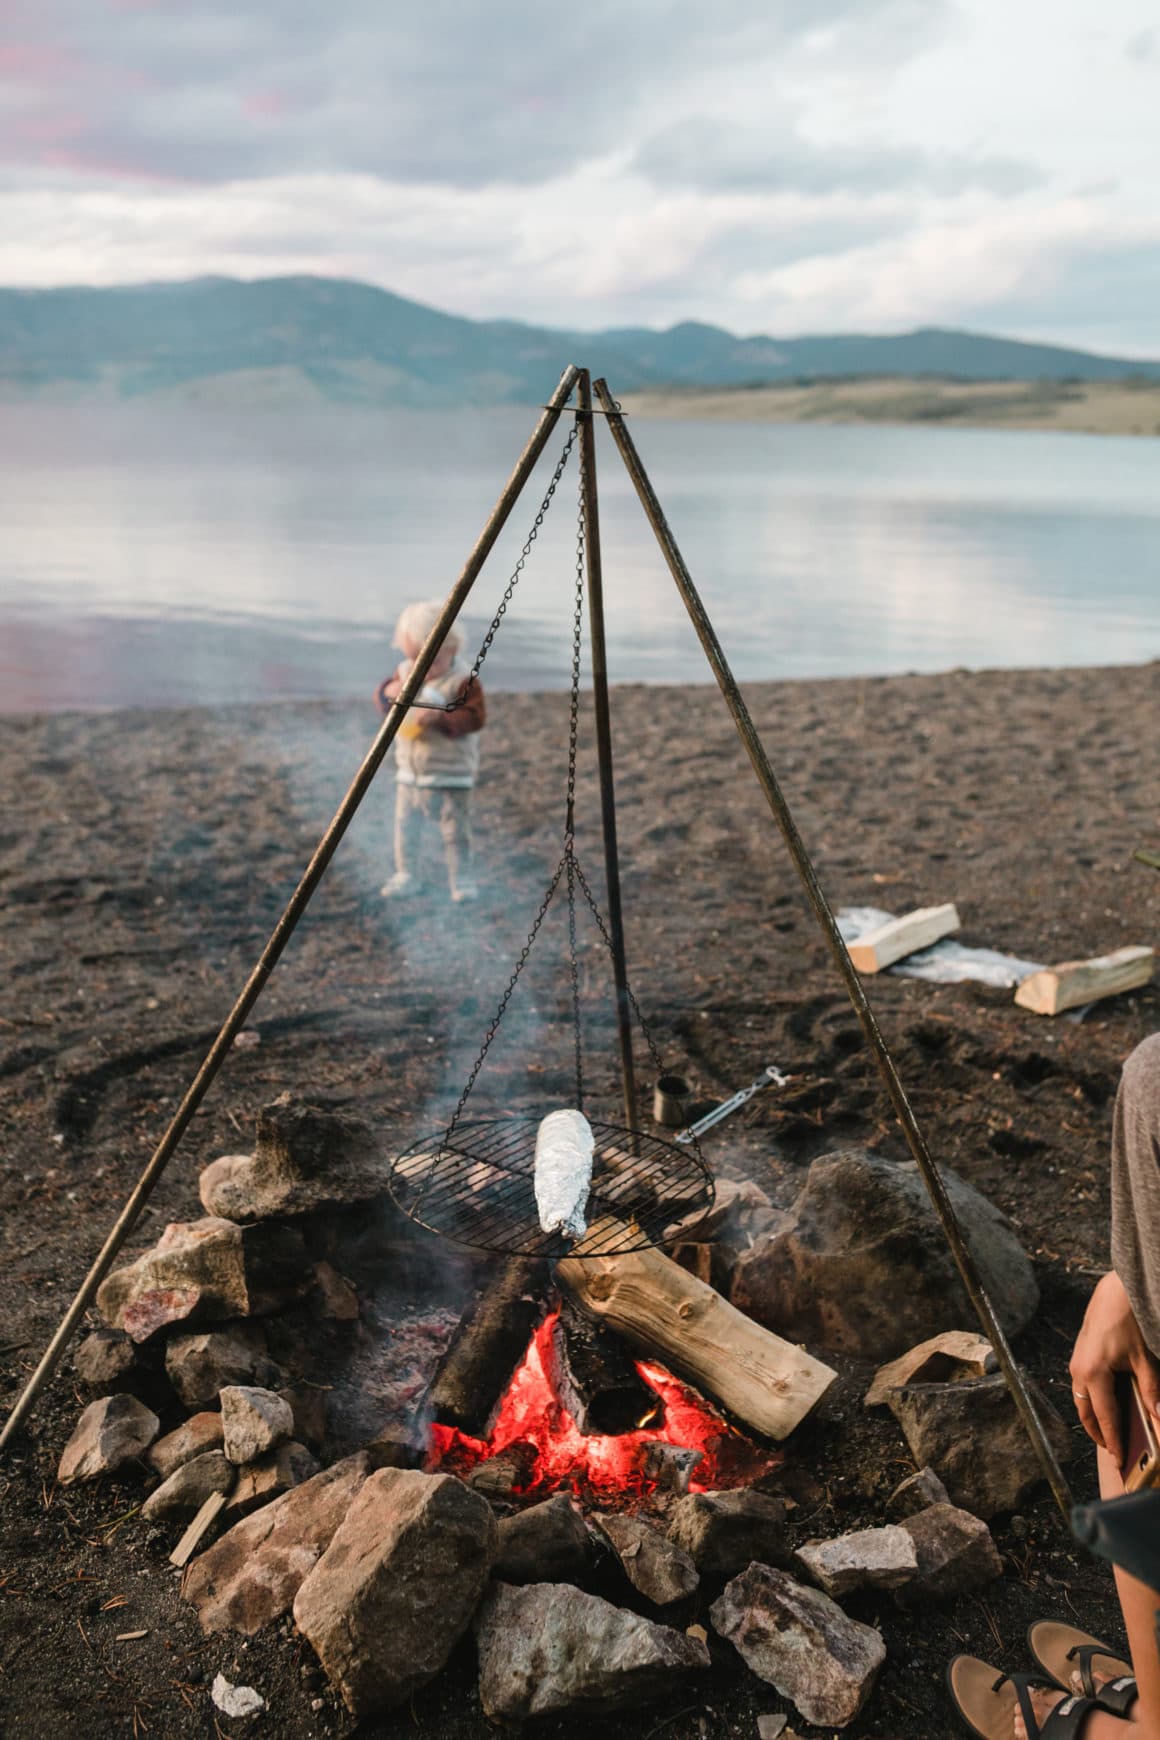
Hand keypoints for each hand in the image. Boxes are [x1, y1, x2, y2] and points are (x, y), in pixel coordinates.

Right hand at [1069, 1270, 1159, 1461]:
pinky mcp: (1080, 1352)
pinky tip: (1107, 1401)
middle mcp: (1079, 1370)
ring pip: (1081, 1398)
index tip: (1120, 1459)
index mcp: (1093, 1374)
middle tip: (1114, 1450)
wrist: (1116, 1290)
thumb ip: (1151, 1390)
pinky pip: (1082, 1384)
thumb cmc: (1129, 1320)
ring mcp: (1077, 1360)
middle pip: (1086, 1412)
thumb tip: (1159, 1416)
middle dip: (1098, 1433)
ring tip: (1110, 1431)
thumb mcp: (1145, 1359)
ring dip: (1094, 1416)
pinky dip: (1092, 1399)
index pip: (1104, 1417)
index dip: (1113, 1440)